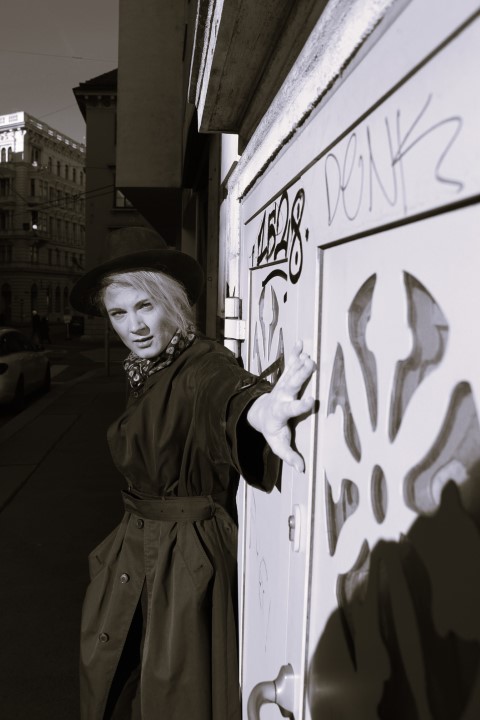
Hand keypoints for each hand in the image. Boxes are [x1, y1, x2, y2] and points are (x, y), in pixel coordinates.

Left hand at [247, 340, 315, 472]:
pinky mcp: (283, 379)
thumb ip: (289, 455)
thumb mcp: (278, 444)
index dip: (301, 405)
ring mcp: (281, 386)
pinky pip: (289, 365)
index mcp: (280, 413)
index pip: (291, 408)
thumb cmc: (273, 431)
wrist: (259, 414)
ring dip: (299, 362)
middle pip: (290, 385)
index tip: (312, 400)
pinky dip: (294, 354)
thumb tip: (302, 469)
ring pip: (290, 372)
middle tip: (311, 365)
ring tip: (309, 353)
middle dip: (300, 375)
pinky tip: (301, 343)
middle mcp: (280, 397)